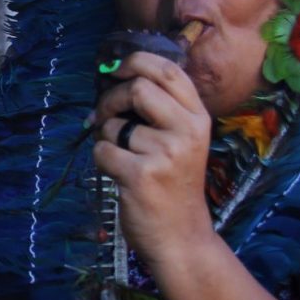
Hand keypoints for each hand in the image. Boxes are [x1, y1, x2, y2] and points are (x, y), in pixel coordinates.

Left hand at [92, 50, 212, 265]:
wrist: (182, 238)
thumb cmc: (174, 186)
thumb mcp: (182, 142)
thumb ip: (161, 110)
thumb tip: (114, 78)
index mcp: (198, 118)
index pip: (168, 71)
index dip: (136, 61)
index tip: (116, 70)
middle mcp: (187, 131)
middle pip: (138, 88)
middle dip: (111, 99)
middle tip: (104, 116)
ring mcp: (165, 153)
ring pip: (114, 124)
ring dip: (105, 137)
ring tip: (120, 156)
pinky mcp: (141, 175)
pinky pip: (102, 151)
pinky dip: (101, 160)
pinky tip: (118, 174)